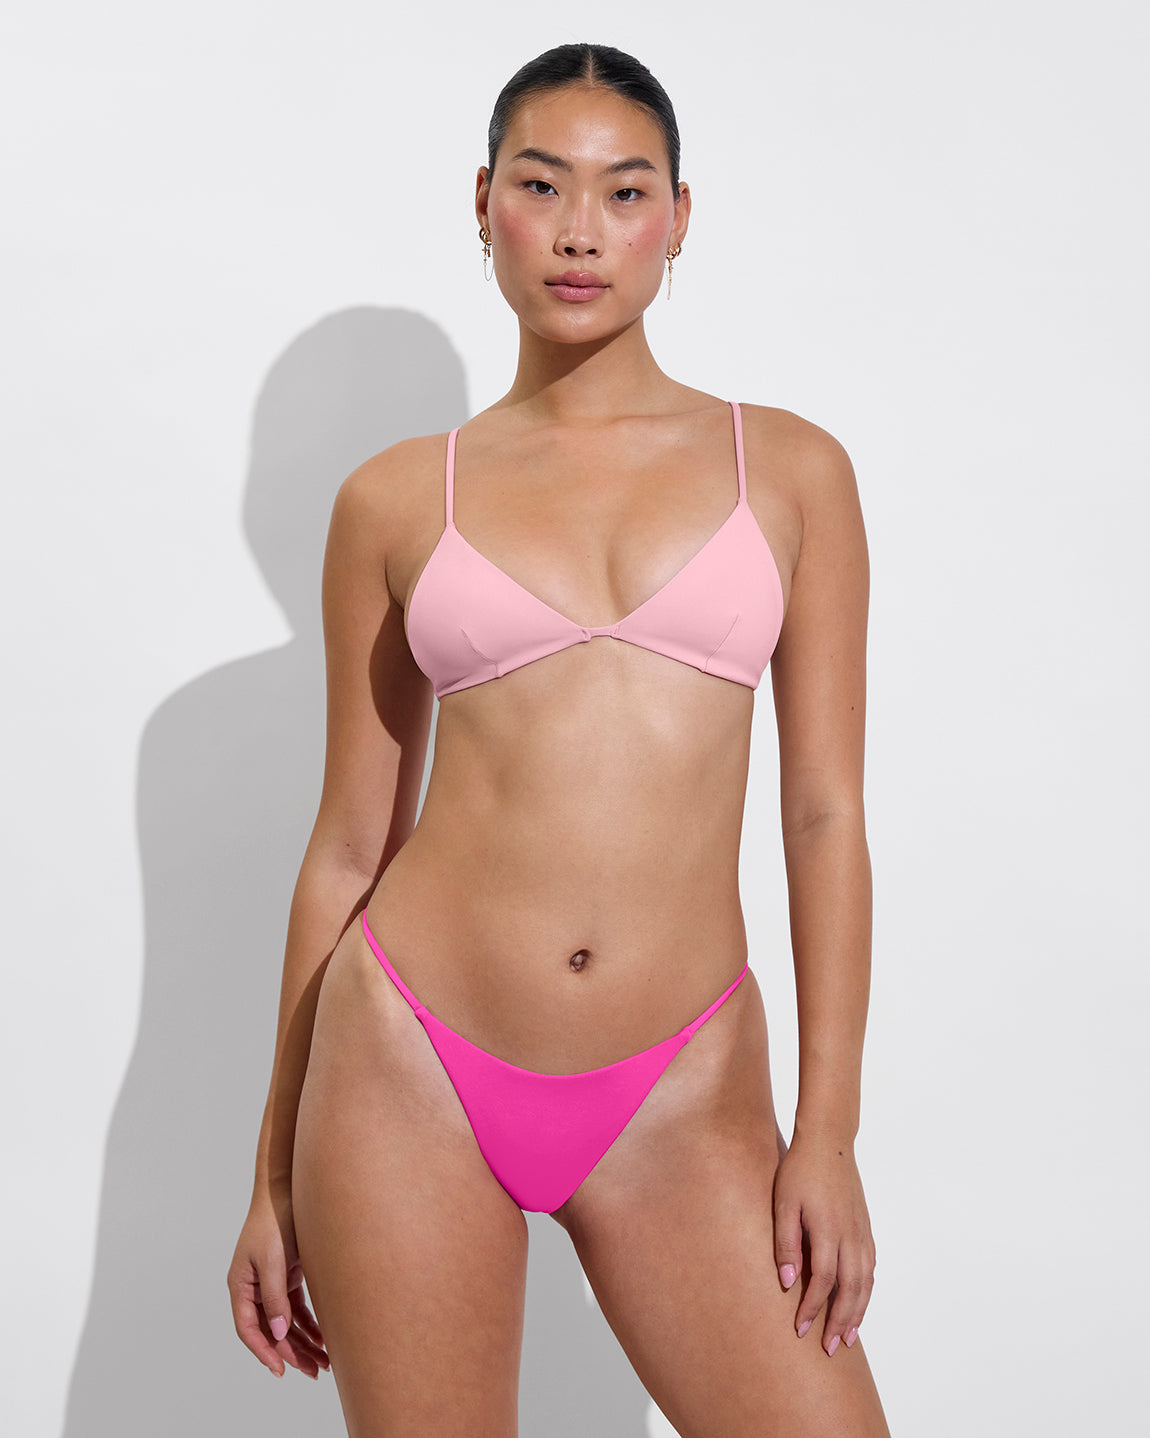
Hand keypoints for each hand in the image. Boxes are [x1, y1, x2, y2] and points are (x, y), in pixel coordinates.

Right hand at [227, 1185, 329, 1378]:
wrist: (287, 1189)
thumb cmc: (275, 1221)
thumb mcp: (273, 1261)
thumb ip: (274, 1297)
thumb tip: (278, 1333)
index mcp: (240, 1285)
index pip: (248, 1329)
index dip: (264, 1351)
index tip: (281, 1369)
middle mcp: (252, 1288)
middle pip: (270, 1330)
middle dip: (291, 1352)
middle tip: (313, 1372)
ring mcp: (269, 1283)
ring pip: (285, 1322)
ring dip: (302, 1342)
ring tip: (323, 1363)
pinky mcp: (286, 1276)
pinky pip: (296, 1308)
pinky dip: (309, 1324)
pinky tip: (323, 1338)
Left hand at [772, 1131, 875, 1355]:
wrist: (829, 1143)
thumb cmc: (799, 1171)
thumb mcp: (783, 1203)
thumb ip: (785, 1243)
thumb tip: (786, 1281)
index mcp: (828, 1230)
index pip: (822, 1281)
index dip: (812, 1308)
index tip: (800, 1329)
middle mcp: (850, 1235)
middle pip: (850, 1289)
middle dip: (840, 1322)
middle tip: (830, 1349)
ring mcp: (862, 1232)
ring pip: (865, 1282)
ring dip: (858, 1312)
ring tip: (849, 1337)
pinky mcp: (866, 1227)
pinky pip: (871, 1267)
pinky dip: (867, 1291)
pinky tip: (859, 1302)